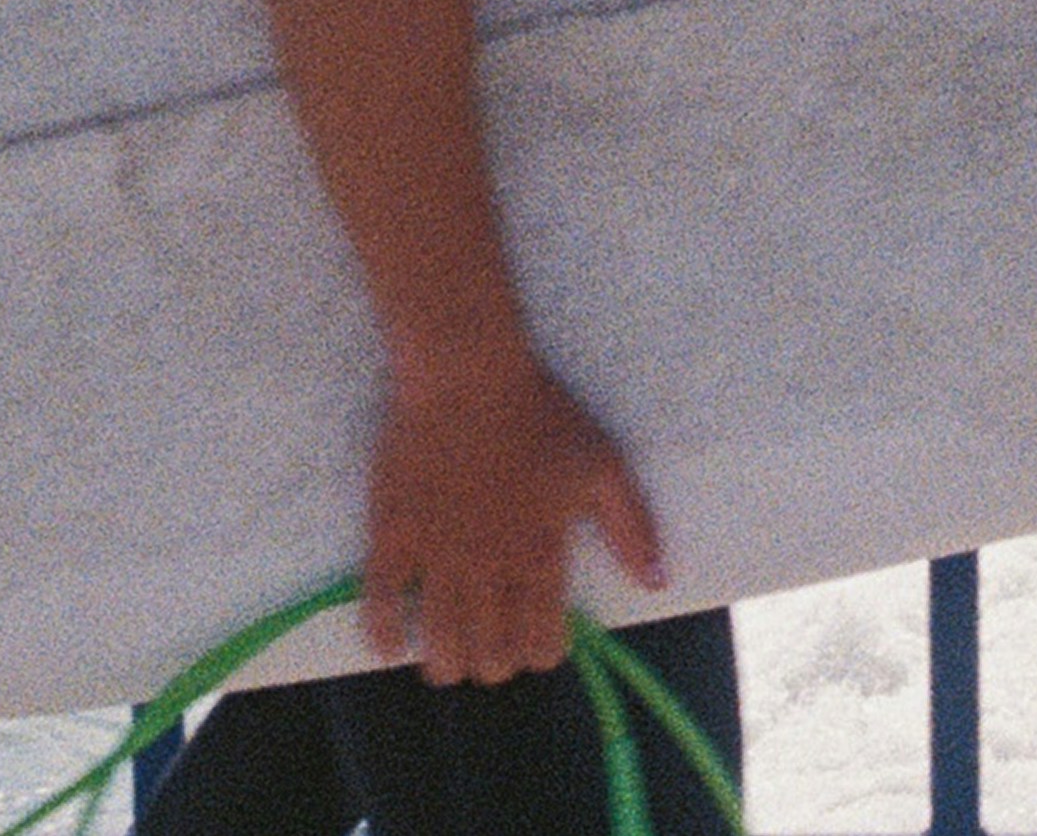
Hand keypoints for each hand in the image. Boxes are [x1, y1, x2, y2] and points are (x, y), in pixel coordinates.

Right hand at [356, 343, 665, 686]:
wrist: (467, 372)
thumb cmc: (539, 413)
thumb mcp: (602, 464)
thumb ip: (632, 527)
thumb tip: (656, 583)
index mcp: (540, 556)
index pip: (541, 643)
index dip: (541, 655)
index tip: (537, 644)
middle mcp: (489, 568)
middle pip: (491, 656)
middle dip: (495, 664)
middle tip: (491, 650)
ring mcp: (437, 555)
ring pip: (440, 645)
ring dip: (447, 664)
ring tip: (448, 658)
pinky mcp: (393, 535)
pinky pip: (380, 604)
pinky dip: (384, 635)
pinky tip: (392, 643)